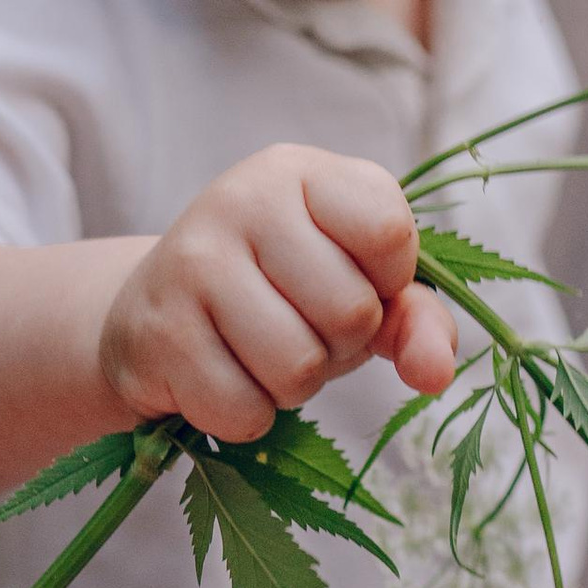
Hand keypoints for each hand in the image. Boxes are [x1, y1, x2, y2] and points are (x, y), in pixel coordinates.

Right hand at [98, 143, 453, 444]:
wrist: (151, 318)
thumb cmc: (276, 295)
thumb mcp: (357, 286)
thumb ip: (414, 318)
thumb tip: (435, 373)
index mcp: (301, 172)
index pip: (389, 233)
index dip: (387, 280)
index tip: (350, 277)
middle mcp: (242, 199)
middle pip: (350, 311)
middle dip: (339, 344)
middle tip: (297, 325)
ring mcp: (193, 261)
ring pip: (298, 367)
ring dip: (292, 385)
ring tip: (260, 352)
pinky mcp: (160, 330)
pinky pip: (244, 409)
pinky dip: (246, 415)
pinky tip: (221, 376)